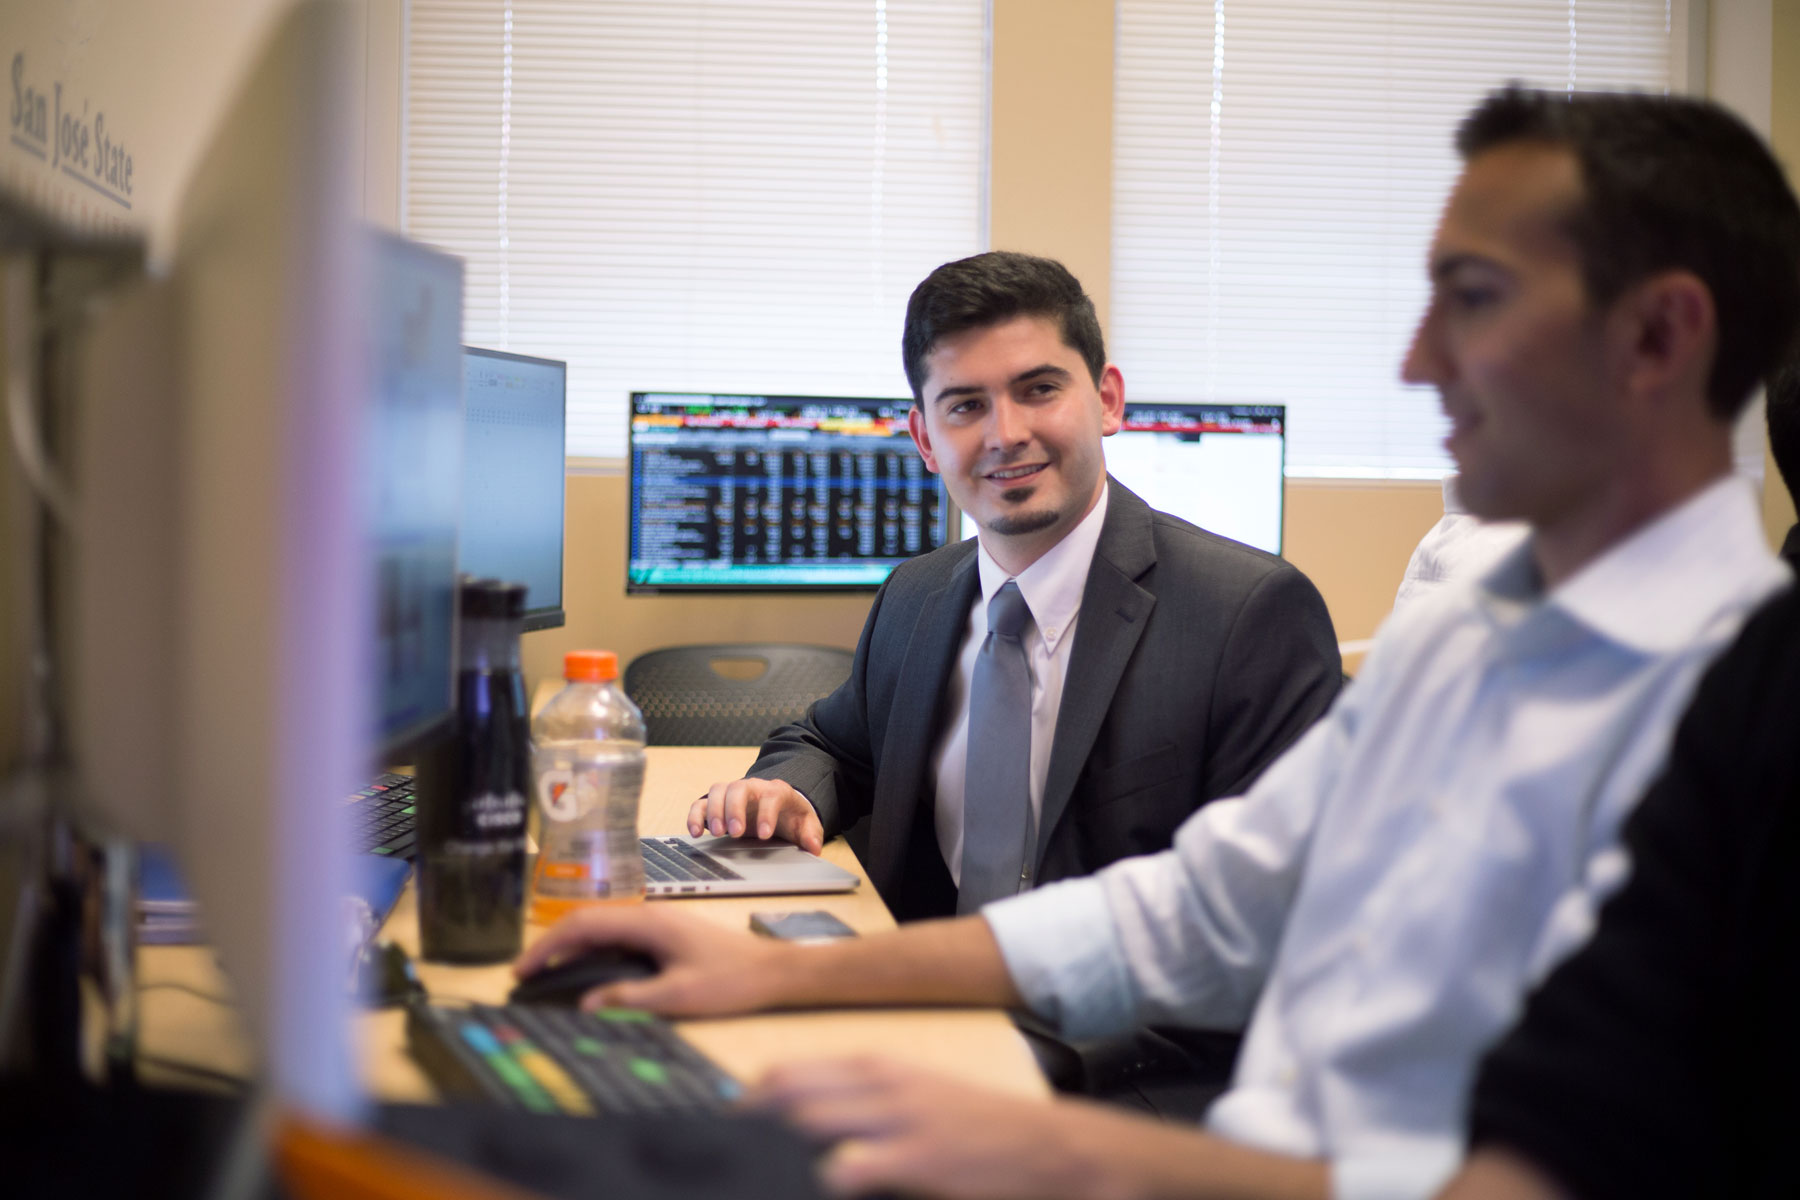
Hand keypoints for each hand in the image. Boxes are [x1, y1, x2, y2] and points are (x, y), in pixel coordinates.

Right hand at [514, 904, 791, 1016]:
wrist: (772, 971)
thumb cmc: (731, 980)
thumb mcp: (679, 996)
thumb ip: (630, 998)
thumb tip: (586, 1005)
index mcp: (648, 922)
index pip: (583, 924)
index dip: (547, 946)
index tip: (522, 970)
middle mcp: (649, 916)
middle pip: (587, 922)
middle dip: (551, 946)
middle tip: (524, 977)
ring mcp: (657, 924)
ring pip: (601, 928)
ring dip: (571, 948)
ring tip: (546, 975)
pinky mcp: (664, 935)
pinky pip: (617, 938)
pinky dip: (592, 952)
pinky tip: (585, 973)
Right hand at [687, 777, 824, 852]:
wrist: (778, 807)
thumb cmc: (790, 815)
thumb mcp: (806, 824)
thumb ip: (811, 834)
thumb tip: (813, 847)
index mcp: (776, 791)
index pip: (771, 796)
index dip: (767, 813)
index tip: (764, 834)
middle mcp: (752, 788)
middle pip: (739, 787)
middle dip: (735, 809)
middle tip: (735, 832)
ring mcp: (732, 794)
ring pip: (718, 790)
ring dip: (714, 811)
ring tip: (717, 833)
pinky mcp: (717, 804)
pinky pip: (701, 803)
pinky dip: (695, 816)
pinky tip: (695, 833)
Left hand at [749, 1058, 1111, 1199]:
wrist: (1047, 1146)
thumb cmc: (980, 1130)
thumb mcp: (919, 1099)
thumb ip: (866, 1104)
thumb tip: (808, 1125)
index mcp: (878, 1067)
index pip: (790, 1071)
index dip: (749, 1098)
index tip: (724, 1123)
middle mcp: (881, 1084)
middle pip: (787, 1090)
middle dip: (747, 1119)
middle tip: (723, 1147)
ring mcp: (898, 1119)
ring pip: (807, 1118)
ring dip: (775, 1144)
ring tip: (758, 1168)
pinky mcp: (916, 1156)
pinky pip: (846, 1165)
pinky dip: (822, 1176)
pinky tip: (817, 1187)